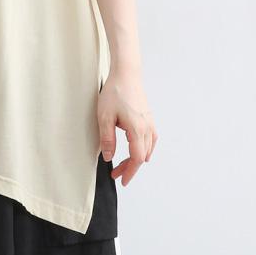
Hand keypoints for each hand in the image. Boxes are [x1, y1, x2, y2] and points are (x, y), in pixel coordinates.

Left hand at [97, 68, 156, 184]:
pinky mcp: (148, 117)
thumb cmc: (115, 92)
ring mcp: (150, 122)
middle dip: (130, 167)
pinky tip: (138, 149)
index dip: (129, 172)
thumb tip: (109, 157)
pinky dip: (145, 148)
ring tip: (123, 164)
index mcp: (137, 129)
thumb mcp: (104, 118)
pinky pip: (151, 139)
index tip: (122, 181)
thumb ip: (107, 139)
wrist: (126, 74)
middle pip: (142, 156)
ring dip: (136, 158)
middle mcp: (147, 127)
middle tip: (116, 174)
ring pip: (148, 148)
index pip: (136, 158)